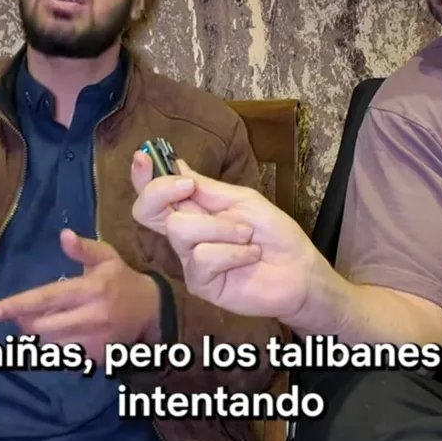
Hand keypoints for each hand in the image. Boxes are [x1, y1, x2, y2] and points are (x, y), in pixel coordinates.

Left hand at [0, 229, 159, 360]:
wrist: (151, 311)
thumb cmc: (121, 279)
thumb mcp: (106, 257)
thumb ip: (83, 248)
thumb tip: (63, 235)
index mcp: (91, 289)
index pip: (47, 299)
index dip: (17, 306)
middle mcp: (92, 317)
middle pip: (41, 327)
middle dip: (24, 321)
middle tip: (23, 313)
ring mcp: (95, 341)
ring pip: (49, 344)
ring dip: (39, 334)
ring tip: (48, 320)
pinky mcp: (96, 358)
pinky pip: (63, 356)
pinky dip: (55, 347)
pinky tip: (65, 333)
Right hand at [130, 151, 321, 321]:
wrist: (299, 269)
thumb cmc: (274, 233)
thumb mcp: (242, 200)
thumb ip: (206, 188)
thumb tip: (175, 163)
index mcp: (193, 210)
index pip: (155, 195)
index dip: (142, 176)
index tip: (143, 157)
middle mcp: (185, 235)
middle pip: (147, 210)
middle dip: (165, 192)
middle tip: (190, 187)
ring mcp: (189, 260)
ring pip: (181, 230)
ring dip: (222, 228)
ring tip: (247, 236)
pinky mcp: (200, 283)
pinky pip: (203, 257)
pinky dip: (233, 252)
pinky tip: (249, 256)